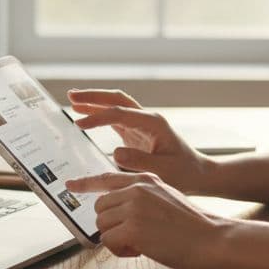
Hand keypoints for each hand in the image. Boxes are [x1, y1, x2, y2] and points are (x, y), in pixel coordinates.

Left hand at [65, 172, 228, 268]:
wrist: (212, 238)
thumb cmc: (194, 226)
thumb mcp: (167, 198)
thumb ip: (143, 199)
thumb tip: (120, 213)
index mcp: (146, 179)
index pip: (107, 178)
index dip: (86, 183)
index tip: (71, 184)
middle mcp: (137, 189)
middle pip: (100, 207)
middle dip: (111, 225)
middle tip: (132, 237)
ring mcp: (134, 207)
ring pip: (102, 225)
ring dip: (116, 239)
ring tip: (140, 244)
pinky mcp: (133, 228)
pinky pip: (108, 241)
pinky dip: (120, 251)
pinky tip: (139, 251)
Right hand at [67, 89, 212, 193]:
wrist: (198, 173)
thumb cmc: (184, 173)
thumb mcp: (163, 171)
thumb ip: (139, 162)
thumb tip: (115, 153)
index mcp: (153, 123)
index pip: (120, 114)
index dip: (98, 118)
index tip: (79, 124)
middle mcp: (147, 119)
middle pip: (117, 99)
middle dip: (94, 96)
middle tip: (71, 95)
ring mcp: (142, 124)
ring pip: (115, 106)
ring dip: (95, 102)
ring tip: (72, 100)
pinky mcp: (137, 133)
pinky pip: (116, 119)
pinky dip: (100, 115)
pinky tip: (85, 116)